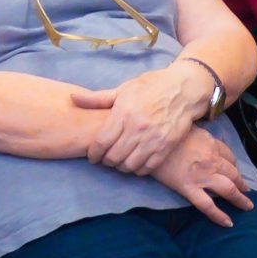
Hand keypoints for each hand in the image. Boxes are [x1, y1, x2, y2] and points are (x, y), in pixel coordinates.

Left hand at [72, 63, 208, 173]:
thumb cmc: (150, 87)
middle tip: (105, 159)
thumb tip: (73, 98)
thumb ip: (98, 99)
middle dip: (106, 161)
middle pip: (114, 157)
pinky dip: (138, 170)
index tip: (92, 156)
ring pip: (129, 165)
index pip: (101, 143)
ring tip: (119, 161)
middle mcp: (137, 128)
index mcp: (123, 113)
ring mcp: (153, 139)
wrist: (183, 89)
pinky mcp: (166, 147)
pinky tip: (135, 163)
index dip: (93, 153)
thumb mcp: (123, 89)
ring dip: (121, 167)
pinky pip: (148, 168)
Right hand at [150, 127, 254, 227]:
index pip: (229, 156)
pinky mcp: (189, 189)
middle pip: (233, 173)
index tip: (235, 169)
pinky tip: (228, 223)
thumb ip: (200, 135)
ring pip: (227, 189)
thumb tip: (204, 139)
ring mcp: (202, 176)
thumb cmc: (166, 133)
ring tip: (246, 205)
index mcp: (211, 144)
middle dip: (242, 182)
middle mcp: (211, 161)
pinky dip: (219, 216)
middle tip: (247, 189)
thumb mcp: (188, 127)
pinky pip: (207, 205)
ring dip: (240, 198)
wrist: (148, 143)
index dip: (234, 164)